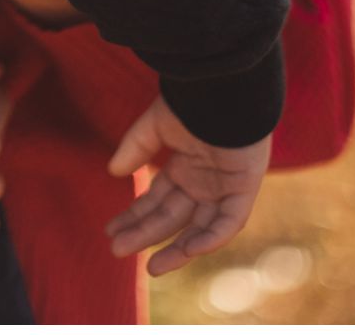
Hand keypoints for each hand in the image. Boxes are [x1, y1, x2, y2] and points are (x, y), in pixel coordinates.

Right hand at [103, 96, 271, 276]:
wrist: (223, 87)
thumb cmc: (191, 101)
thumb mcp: (155, 126)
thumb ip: (135, 148)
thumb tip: (113, 171)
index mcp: (185, 167)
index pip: (157, 200)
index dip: (134, 216)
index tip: (110, 230)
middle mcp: (204, 182)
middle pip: (172, 217)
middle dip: (145, 234)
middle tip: (117, 250)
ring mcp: (224, 187)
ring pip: (200, 227)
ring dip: (177, 249)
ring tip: (151, 267)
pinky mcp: (244, 188)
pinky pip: (229, 221)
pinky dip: (210, 237)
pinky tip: (186, 250)